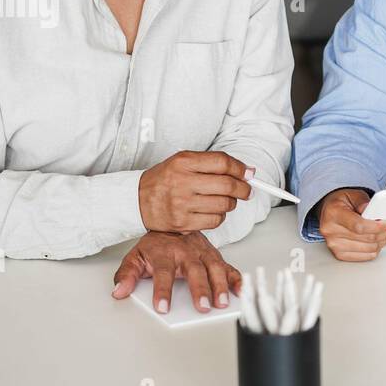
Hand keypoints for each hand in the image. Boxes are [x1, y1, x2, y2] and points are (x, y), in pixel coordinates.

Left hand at [111, 231, 241, 313]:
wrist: (171, 223)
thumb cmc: (155, 245)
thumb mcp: (135, 257)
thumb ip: (127, 275)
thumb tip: (119, 291)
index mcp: (164, 253)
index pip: (163, 273)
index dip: (163, 290)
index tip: (162, 307)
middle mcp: (185, 252)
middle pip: (194, 271)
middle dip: (200, 289)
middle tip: (202, 307)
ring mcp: (202, 253)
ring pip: (214, 268)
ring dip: (220, 285)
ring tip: (222, 302)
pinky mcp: (214, 256)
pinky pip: (228, 266)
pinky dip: (235, 278)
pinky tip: (240, 290)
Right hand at [138, 151, 252, 232]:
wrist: (136, 200)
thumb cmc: (164, 180)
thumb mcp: (183, 162)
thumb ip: (213, 163)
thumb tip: (247, 171)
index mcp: (183, 162)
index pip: (222, 162)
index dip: (241, 169)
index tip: (248, 174)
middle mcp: (182, 182)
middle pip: (228, 185)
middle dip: (243, 189)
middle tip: (246, 191)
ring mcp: (182, 204)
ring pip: (224, 205)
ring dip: (230, 204)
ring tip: (223, 200)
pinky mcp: (183, 223)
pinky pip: (215, 221)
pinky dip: (219, 217)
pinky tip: (211, 211)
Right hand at [317, 187, 385, 261]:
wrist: (329, 211)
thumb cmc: (341, 203)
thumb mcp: (353, 194)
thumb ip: (363, 201)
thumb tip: (373, 209)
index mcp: (333, 214)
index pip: (359, 226)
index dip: (378, 227)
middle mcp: (331, 231)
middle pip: (366, 238)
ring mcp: (334, 245)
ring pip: (369, 249)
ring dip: (384, 241)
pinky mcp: (340, 254)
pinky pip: (365, 256)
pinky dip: (377, 249)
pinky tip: (381, 241)